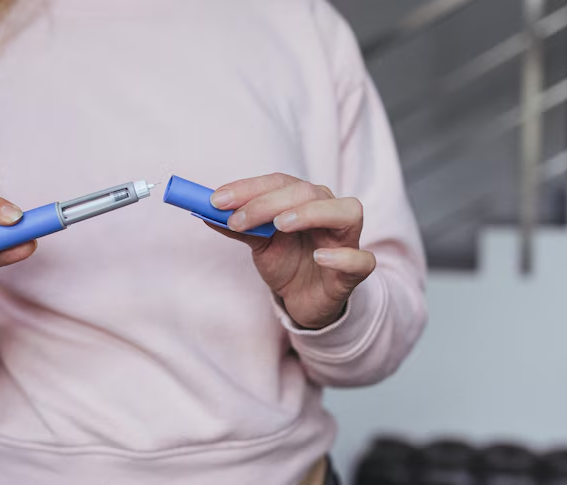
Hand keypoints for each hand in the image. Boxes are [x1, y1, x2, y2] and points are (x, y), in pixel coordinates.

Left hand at [209, 173, 375, 329]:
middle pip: (308, 192)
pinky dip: (344, 257)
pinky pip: (362, 260)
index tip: (216, 200)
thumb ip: (238, 227)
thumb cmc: (287, 262)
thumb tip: (204, 210)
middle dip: (268, 202)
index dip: (248, 188)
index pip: (280, 182)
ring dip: (311, 214)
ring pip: (347, 212)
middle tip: (237, 219)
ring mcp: (346, 240)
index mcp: (305, 199)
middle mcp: (330, 211)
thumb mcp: (259, 243)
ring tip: (280, 225)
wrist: (305, 300)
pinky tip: (320, 257)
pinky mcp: (355, 272)